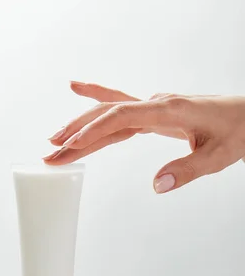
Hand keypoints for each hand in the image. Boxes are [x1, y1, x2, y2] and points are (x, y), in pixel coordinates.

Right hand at [44, 81, 244, 192]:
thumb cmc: (237, 131)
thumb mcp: (218, 157)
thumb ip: (187, 169)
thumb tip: (156, 185)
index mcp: (168, 110)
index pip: (122, 116)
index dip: (95, 130)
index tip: (72, 144)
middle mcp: (156, 104)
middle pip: (107, 114)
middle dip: (76, 132)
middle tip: (50, 151)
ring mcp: (153, 106)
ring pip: (108, 112)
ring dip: (80, 125)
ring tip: (54, 140)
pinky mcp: (153, 112)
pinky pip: (119, 107)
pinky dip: (96, 101)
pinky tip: (78, 90)